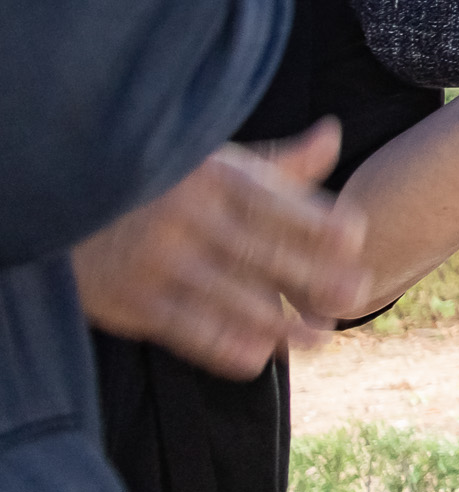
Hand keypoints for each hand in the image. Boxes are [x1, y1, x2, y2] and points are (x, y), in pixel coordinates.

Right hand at [72, 121, 367, 377]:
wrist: (68, 205)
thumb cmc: (163, 183)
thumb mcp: (215, 162)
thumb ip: (278, 163)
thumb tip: (333, 135)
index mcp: (213, 178)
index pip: (276, 202)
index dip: (318, 222)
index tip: (356, 240)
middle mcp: (187, 218)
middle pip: (262, 254)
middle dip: (314, 278)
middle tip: (356, 295)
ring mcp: (158, 263)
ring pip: (231, 300)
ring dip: (281, 324)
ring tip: (321, 338)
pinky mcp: (133, 303)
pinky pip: (187, 331)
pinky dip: (225, 347)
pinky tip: (259, 357)